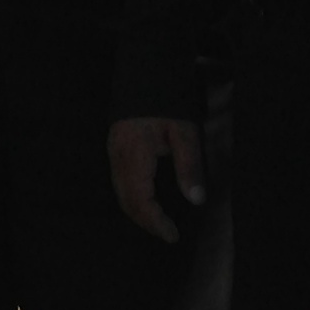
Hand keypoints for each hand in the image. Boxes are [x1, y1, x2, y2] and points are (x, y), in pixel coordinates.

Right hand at [108, 115, 205, 243]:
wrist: (145, 74)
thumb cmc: (166, 103)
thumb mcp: (185, 133)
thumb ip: (189, 166)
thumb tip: (195, 199)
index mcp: (134, 156)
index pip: (140, 200)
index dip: (155, 221)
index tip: (173, 235)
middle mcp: (118, 158)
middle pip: (126, 201)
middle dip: (146, 222)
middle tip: (168, 234)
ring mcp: (113, 154)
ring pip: (120, 194)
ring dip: (138, 213)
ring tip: (160, 224)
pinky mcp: (115, 150)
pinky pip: (120, 184)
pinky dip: (133, 200)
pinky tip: (148, 203)